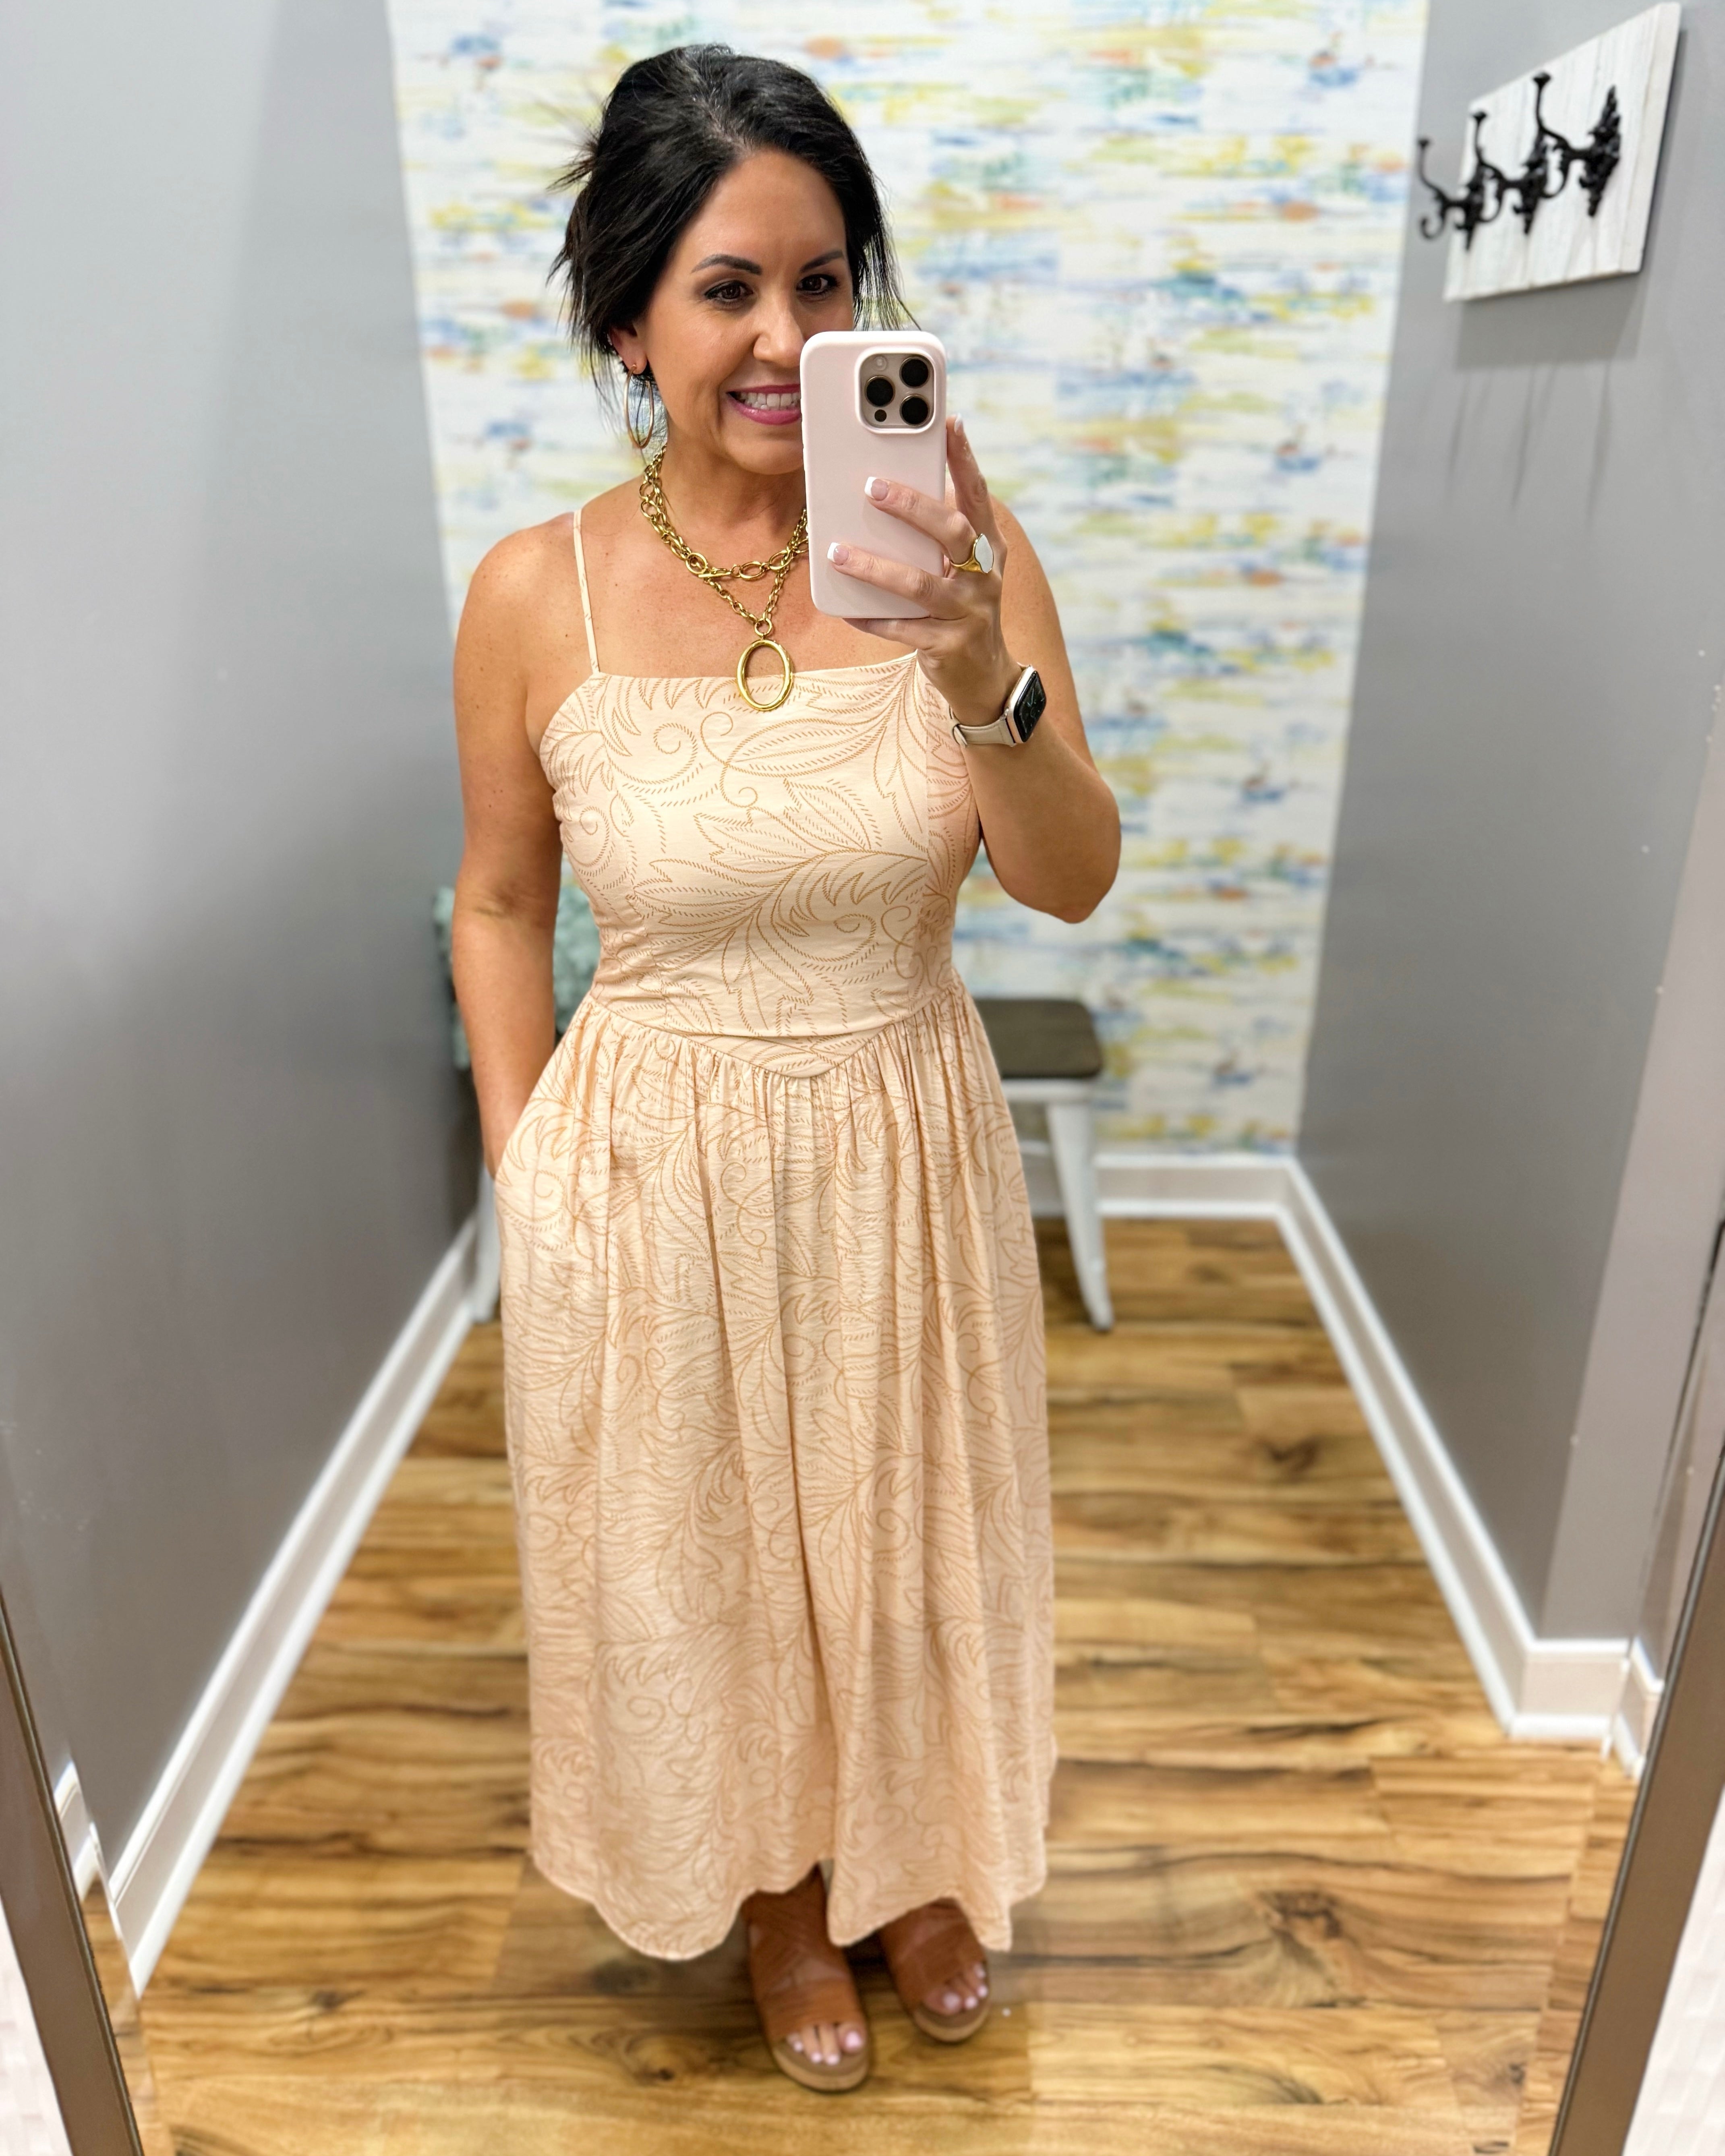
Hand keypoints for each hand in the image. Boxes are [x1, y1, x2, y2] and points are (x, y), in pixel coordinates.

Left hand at [830, 415, 1019, 731]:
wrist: (986, 678)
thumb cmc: (962, 610)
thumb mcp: (961, 570)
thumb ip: (937, 536)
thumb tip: (888, 492)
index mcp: (988, 549)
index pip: (978, 497)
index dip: (965, 460)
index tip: (949, 423)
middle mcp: (983, 577)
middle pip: (951, 532)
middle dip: (912, 506)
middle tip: (872, 487)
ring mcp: (968, 613)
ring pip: (918, 584)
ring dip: (874, 566)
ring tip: (836, 552)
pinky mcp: (947, 647)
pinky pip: (900, 628)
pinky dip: (870, 616)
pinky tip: (845, 607)